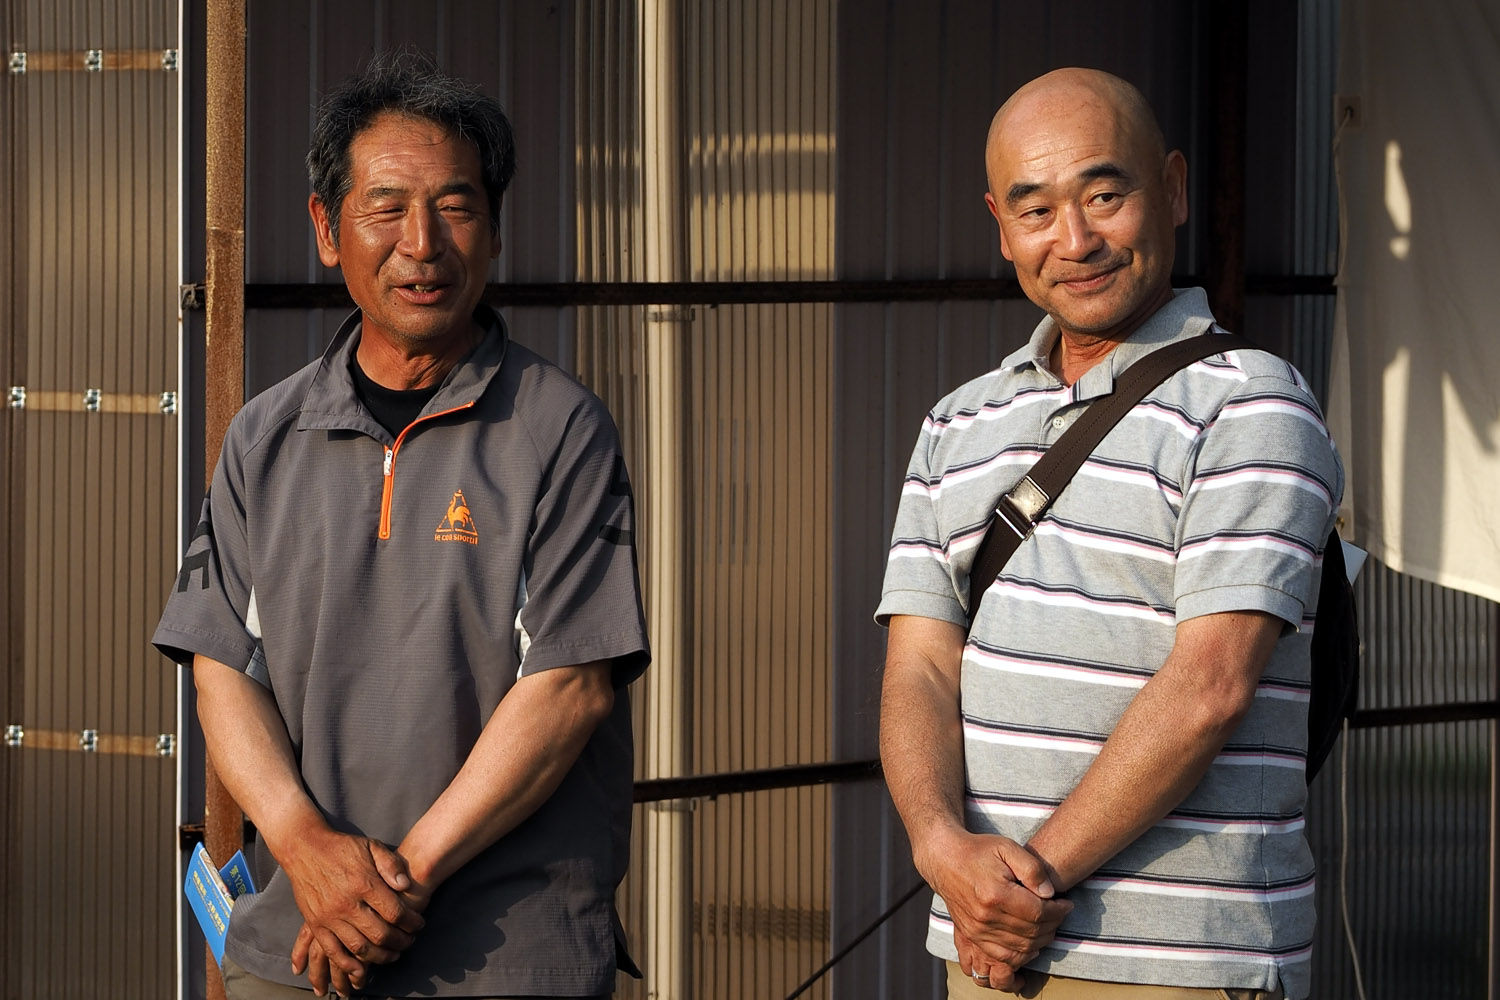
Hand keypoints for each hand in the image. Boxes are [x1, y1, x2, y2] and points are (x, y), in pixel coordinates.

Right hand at [282, 830, 423, 995]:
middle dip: (400, 942)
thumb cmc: (342, 847)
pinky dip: (347, 965)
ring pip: (359, 947)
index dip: (412, 922)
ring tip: (393, 955)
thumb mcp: (371, 846)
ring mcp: (329, 916)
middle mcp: (347, 904)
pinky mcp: (316, 924)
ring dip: (380, 957)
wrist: (304, 848)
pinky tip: (361, 970)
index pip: (395, 912)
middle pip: (380, 934)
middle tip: (410, 942)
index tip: (419, 924)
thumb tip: (407, 886)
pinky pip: (332, 952)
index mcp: (364, 883)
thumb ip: (391, 864)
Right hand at [919, 829, 1071, 984]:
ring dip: (1041, 940)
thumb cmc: (978, 851)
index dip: (1058, 911)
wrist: (944, 860)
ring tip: (1049, 925)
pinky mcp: (973, 936)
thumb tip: (1050, 894)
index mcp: (995, 893)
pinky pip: (1003, 956)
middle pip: (1031, 932)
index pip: (1038, 912)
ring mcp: (977, 929)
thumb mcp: (1007, 847)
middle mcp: (985, 916)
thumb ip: (1032, 869)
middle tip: (1060, 913)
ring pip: (1020, 948)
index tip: (1067, 903)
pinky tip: (1032, 943)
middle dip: (1053, 925)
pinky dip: (1022, 954)